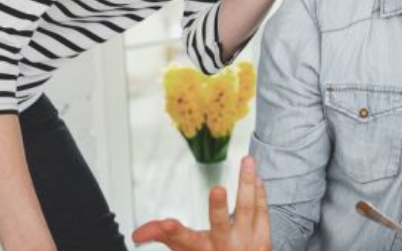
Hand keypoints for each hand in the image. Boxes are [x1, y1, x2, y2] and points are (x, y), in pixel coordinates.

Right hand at [131, 156, 270, 250]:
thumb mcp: (185, 248)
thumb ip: (163, 235)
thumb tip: (138, 233)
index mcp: (201, 249)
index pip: (181, 239)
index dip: (172, 231)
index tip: (165, 223)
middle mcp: (223, 246)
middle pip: (219, 226)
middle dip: (218, 209)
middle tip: (217, 190)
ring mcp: (246, 242)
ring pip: (246, 209)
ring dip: (247, 184)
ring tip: (247, 160)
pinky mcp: (263, 238)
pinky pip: (262, 211)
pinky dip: (260, 193)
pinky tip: (257, 177)